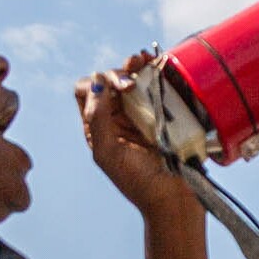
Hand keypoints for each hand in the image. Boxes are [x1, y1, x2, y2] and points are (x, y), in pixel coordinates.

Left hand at [77, 56, 198, 218]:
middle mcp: (116, 116)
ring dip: (136, 65)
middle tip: (133, 84)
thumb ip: (97, 118)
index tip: (118, 92)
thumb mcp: (107, 152)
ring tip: (145, 60)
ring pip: (133, 78)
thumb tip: (97, 82)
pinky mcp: (164, 113)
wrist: (173, 198)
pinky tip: (158, 64)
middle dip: (120, 73)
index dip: (98, 83)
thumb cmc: (137, 181)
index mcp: (97, 125)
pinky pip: (156, 86)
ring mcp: (141, 113)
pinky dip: (156, 71)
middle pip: (110, 80)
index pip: (86, 91)